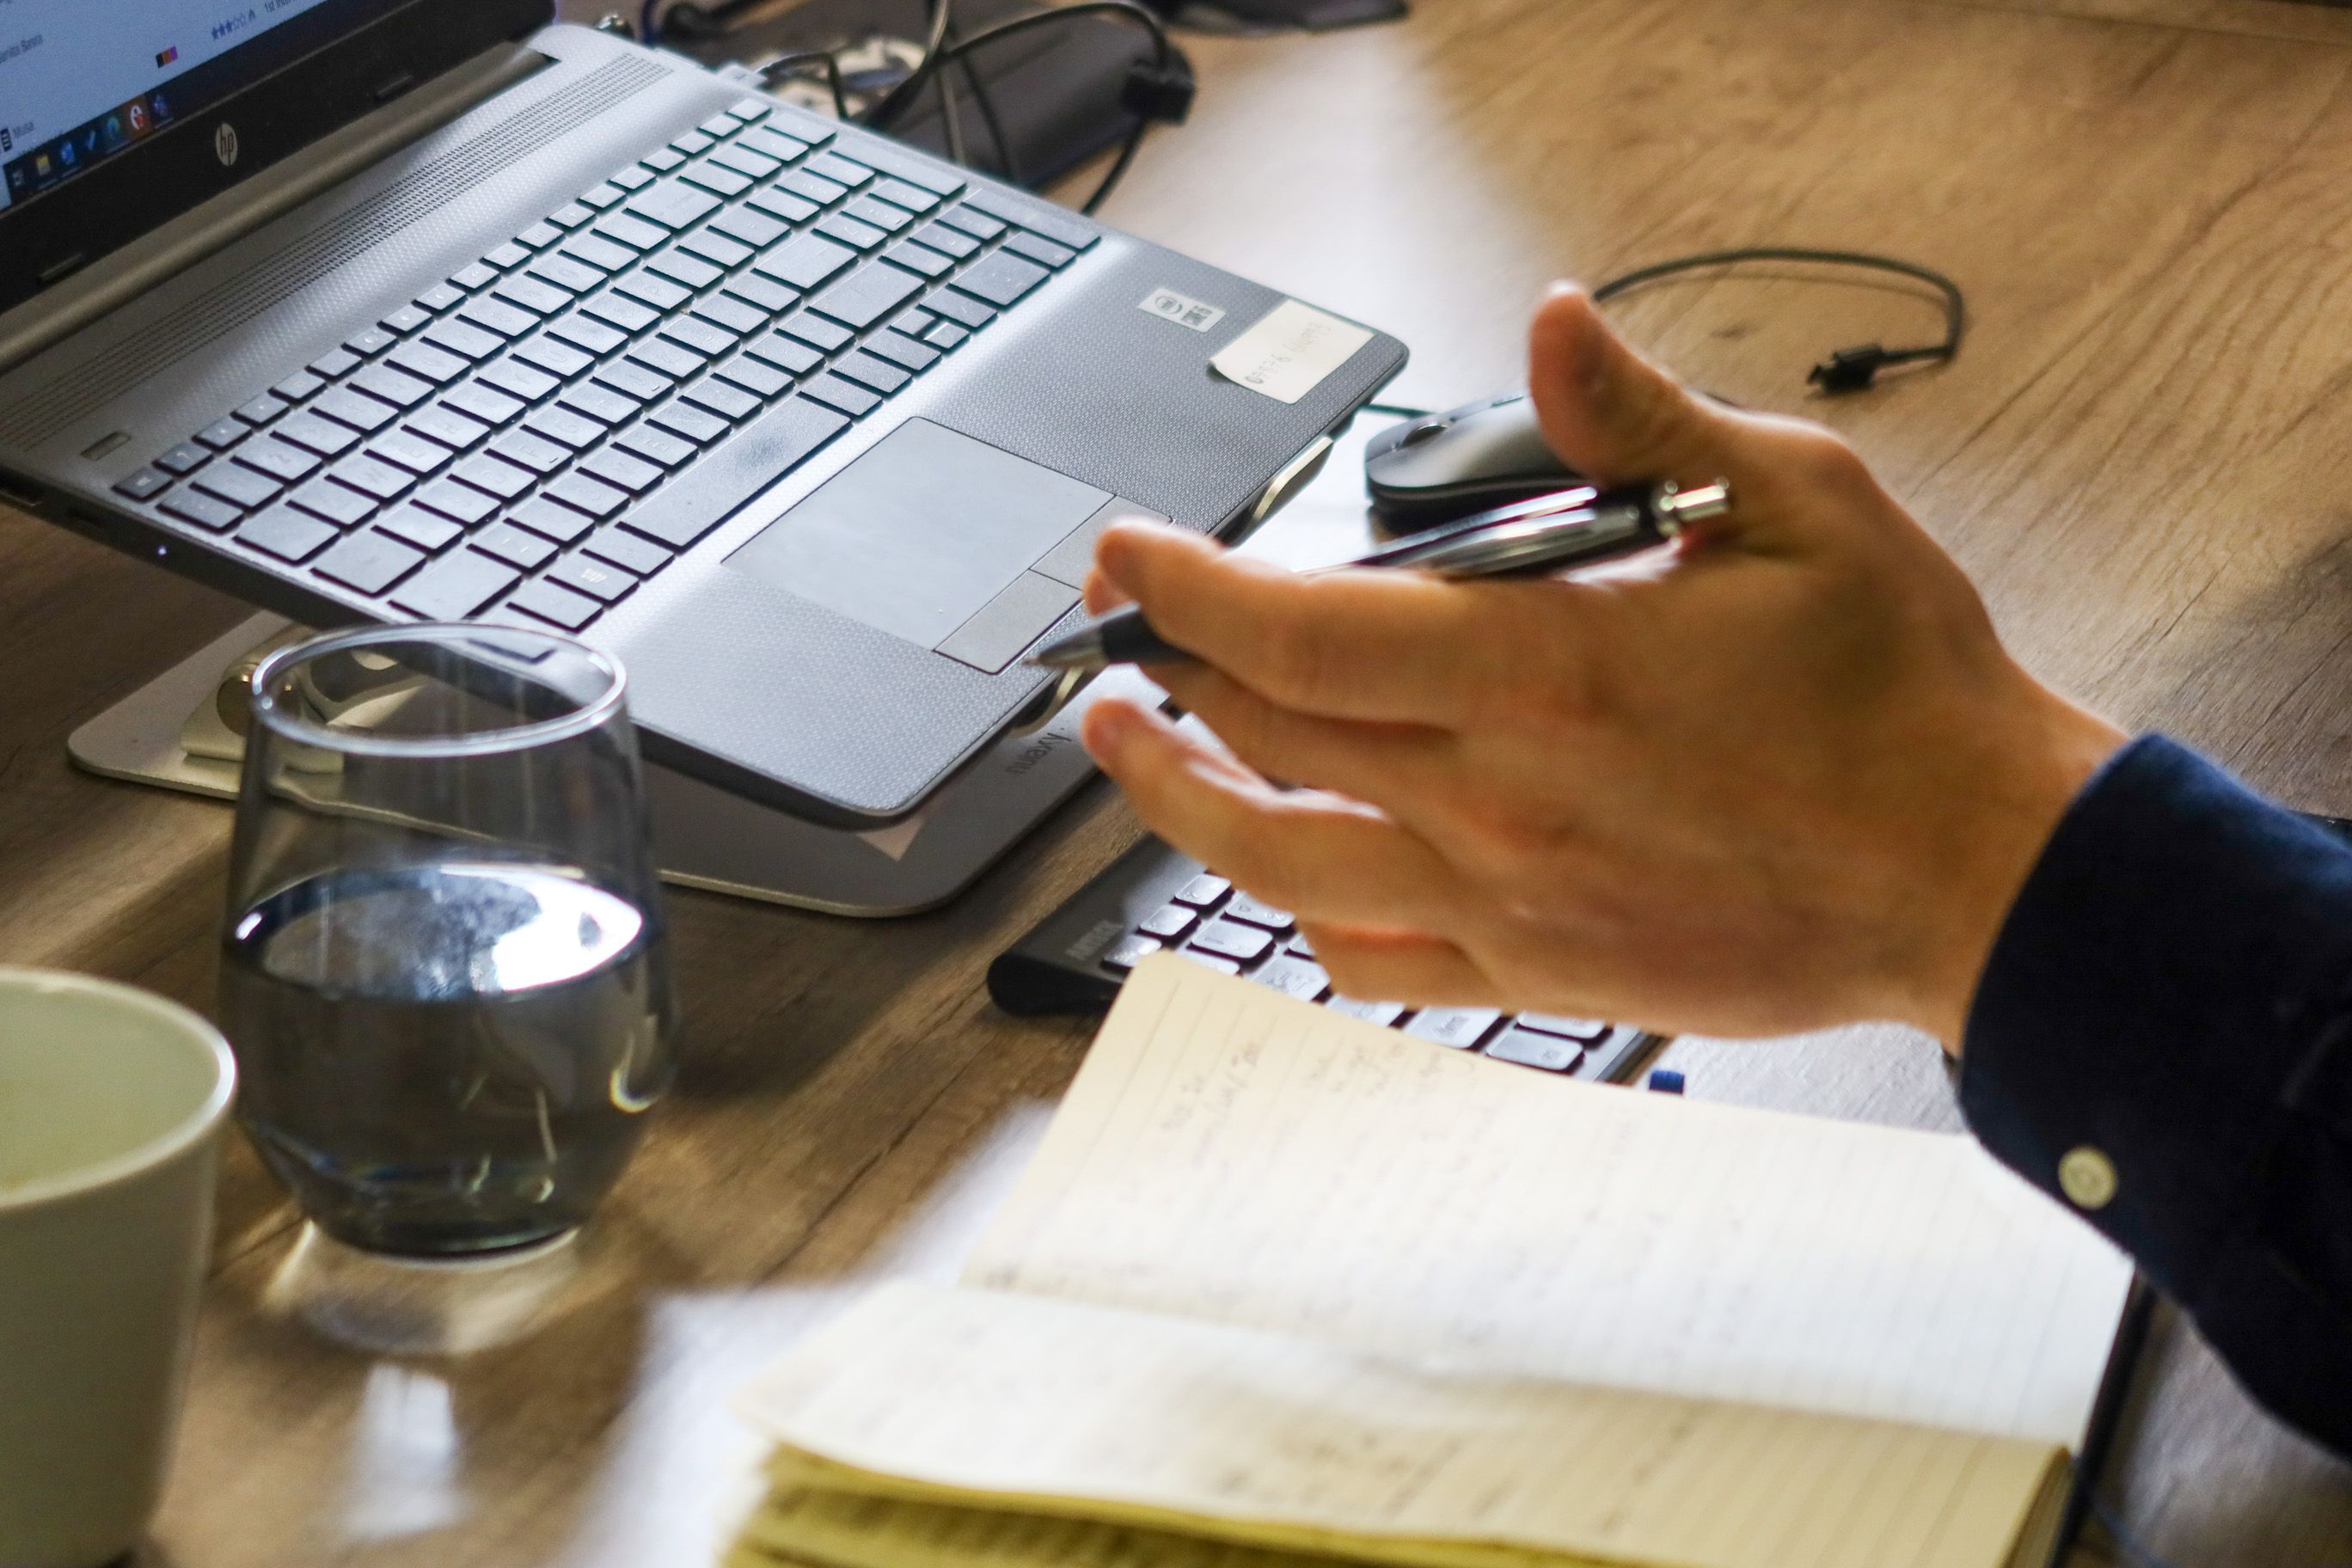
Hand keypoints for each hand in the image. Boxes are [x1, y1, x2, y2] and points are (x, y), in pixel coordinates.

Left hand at [1078, 285, 2125, 1046]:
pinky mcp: (1539, 972)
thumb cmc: (1896, 696)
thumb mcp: (1795, 503)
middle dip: (1165, 669)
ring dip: (1182, 798)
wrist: (1976, 870)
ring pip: (1281, 862)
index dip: (1183, 590)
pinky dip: (1300, 918)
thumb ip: (1643, 420)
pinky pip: (1373, 960)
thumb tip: (1552, 328)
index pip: (1297, 630)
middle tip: (1117, 625)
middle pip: (1270, 734)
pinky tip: (1273, 883)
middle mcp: (1497, 799)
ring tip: (1125, 745)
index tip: (1126, 558)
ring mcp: (1507, 901)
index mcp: (1542, 673)